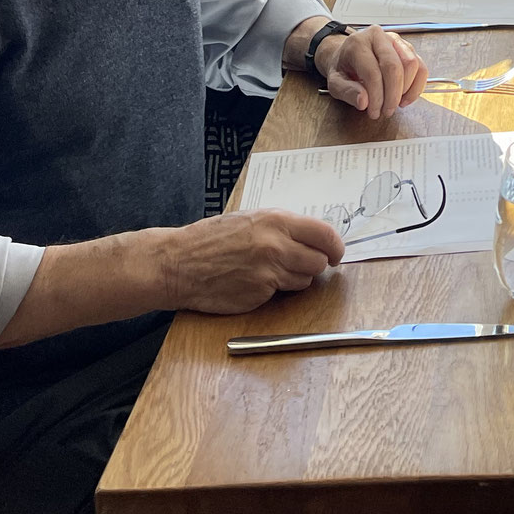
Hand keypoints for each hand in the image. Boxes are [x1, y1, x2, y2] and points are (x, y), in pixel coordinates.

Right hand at [156, 208, 344, 313]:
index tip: (335, 254)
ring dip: (295, 278)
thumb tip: (313, 237)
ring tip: (271, 271)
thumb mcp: (250, 219)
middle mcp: (276, 245)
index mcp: (276, 221)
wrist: (178, 263)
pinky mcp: (259, 294)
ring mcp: (268, 272)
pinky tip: (254, 282)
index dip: (335, 246)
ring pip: (304, 280)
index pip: (324, 234)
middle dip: (315, 264)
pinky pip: (281, 294)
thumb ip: (282, 227)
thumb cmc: (211, 239)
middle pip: (319, 261)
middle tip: (302, 263)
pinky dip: (274, 291)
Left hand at [315, 23, 425, 118]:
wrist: (347, 54)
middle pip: (395, 67)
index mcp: (358, 44)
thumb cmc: (342, 68)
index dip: (377, 97)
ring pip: (412, 64)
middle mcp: (378, 37)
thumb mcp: (335, 83)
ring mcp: (395, 40)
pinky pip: (420, 66)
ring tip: (395, 103)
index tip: (374, 112)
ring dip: (406, 89)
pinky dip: (417, 85)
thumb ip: (347, 92)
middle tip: (387, 111)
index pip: (373, 72)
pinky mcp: (407, 48)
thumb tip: (364, 102)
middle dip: (393, 95)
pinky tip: (406, 97)